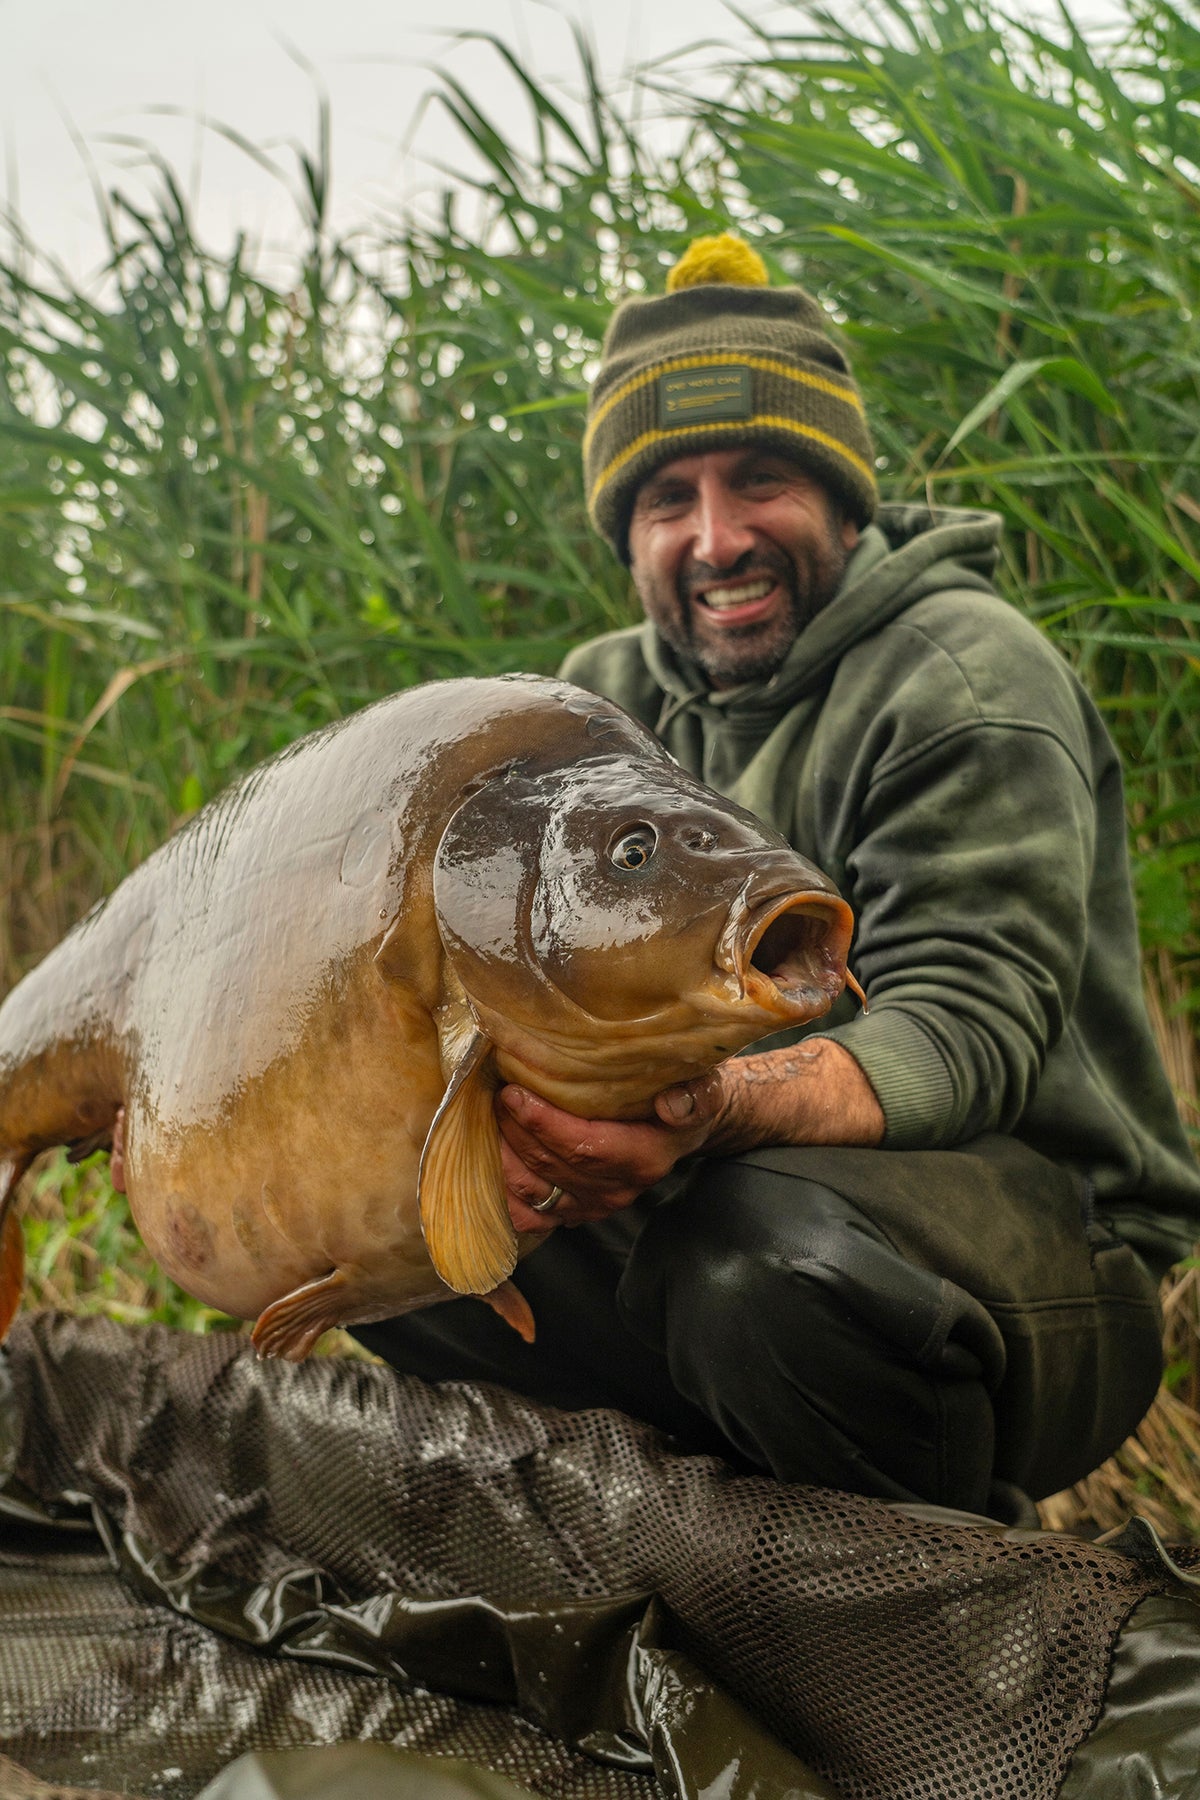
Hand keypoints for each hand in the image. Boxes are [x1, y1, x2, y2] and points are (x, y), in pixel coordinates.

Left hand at [498, 1075, 724, 1231]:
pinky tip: (486, 1159)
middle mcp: (616, 1191)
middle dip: (515, 1128)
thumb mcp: (703, 1088)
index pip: (586, 1147)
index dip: (545, 1123)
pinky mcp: (571, 1214)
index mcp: (644, 1159)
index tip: (515, 1093)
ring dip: (501, 1154)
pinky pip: (525, 1215)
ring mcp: (590, 1207)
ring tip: (487, 1115)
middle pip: (551, 1165)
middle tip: (493, 1089)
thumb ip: (695, 1097)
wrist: (680, 1126)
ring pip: (531, 1189)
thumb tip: (672, 1104)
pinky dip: (499, 1190)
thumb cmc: (683, 1095)